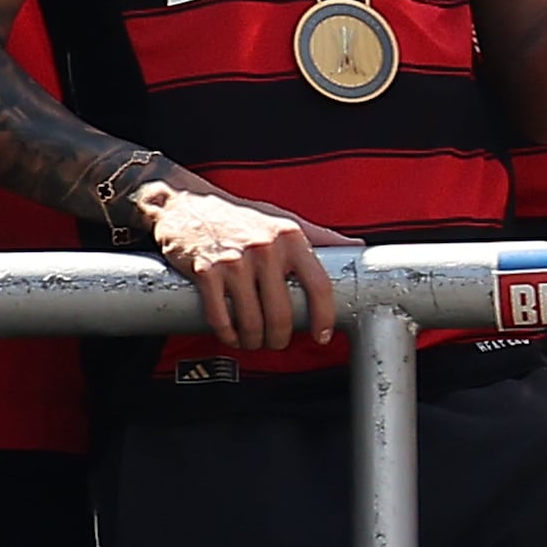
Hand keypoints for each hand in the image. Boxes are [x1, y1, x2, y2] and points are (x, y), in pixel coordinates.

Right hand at [143, 178, 350, 351]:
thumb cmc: (241, 217)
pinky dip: (227, 335)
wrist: (187, 204)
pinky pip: (221, 318)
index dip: (323, 317)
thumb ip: (321, 236)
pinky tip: (231, 336)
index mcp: (291, 237)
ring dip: (253, 341)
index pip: (319, 285)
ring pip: (252, 321)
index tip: (322, 335)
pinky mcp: (206, 272)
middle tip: (277, 342)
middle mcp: (265, 248)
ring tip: (253, 341)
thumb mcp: (283, 220)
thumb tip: (359, 248)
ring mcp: (234, 261)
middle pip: (282, 313)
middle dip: (280, 338)